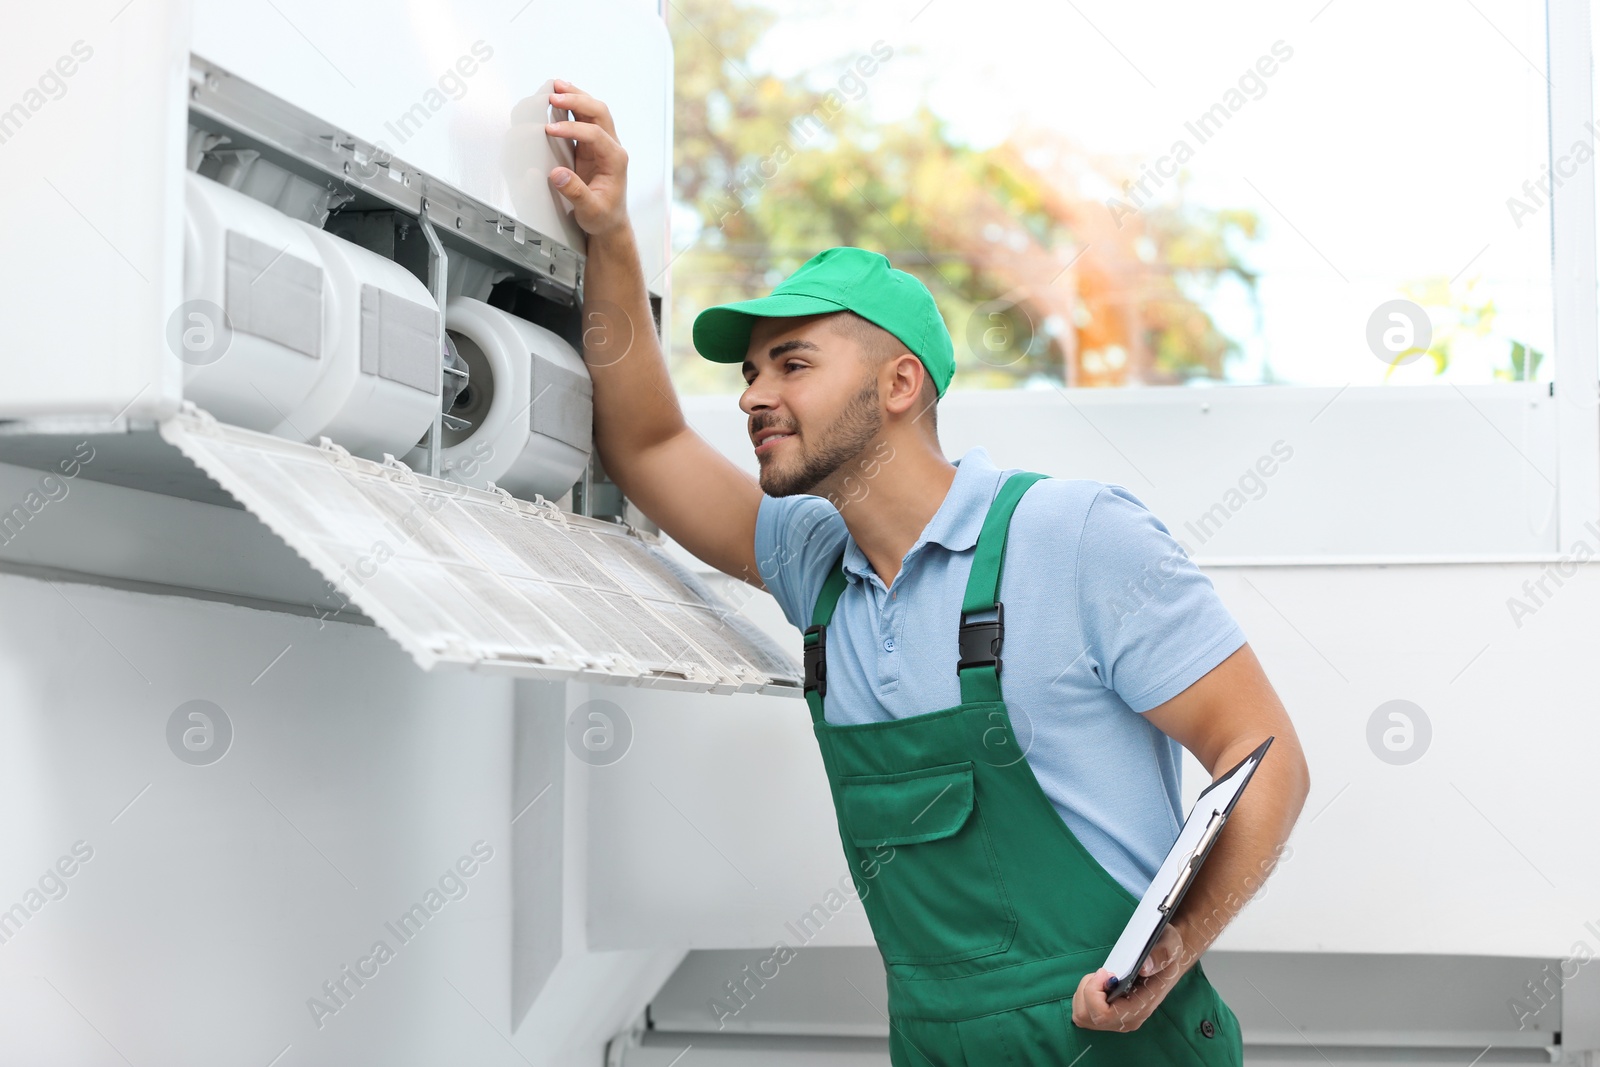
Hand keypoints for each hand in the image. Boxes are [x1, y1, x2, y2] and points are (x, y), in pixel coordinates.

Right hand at [544, 79, 629, 237]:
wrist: (609, 222)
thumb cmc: (603, 216)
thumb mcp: (590, 210)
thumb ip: (575, 193)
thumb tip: (557, 174)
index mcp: (616, 160)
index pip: (594, 134)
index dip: (571, 129)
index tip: (549, 130)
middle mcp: (613, 147)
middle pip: (599, 112)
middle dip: (577, 100)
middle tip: (554, 95)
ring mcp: (603, 143)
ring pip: (593, 110)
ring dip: (575, 96)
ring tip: (555, 85)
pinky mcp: (592, 145)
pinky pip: (585, 118)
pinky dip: (572, 105)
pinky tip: (559, 97)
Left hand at [1071, 923, 1189, 1031]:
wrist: (1169, 960)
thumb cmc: (1168, 952)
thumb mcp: (1170, 946)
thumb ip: (1160, 955)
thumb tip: (1144, 967)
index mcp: (1141, 1007)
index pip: (1103, 1015)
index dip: (1094, 993)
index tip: (1104, 972)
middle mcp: (1128, 1019)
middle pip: (1088, 1017)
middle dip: (1087, 990)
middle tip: (1102, 973)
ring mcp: (1118, 1020)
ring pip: (1083, 1016)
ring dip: (1085, 992)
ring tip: (1101, 978)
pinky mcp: (1110, 1016)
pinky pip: (1084, 1012)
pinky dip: (1084, 996)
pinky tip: (1099, 984)